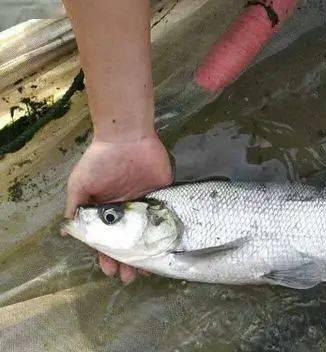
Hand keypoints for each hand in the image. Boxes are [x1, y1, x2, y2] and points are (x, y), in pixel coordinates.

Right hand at [64, 134, 171, 283]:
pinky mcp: (164, 197)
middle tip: (129, 278)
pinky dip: (166, 236)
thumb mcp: (80, 185)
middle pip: (129, 242)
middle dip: (128, 261)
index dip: (107, 256)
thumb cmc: (100, 161)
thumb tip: (67, 231)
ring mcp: (147, 206)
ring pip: (148, 236)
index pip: (107, 240)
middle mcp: (127, 212)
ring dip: (147, 254)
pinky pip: (166, 220)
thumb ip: (76, 207)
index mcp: (107, 211)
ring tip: (147, 271)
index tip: (109, 271)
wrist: (128, 138)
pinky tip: (166, 250)